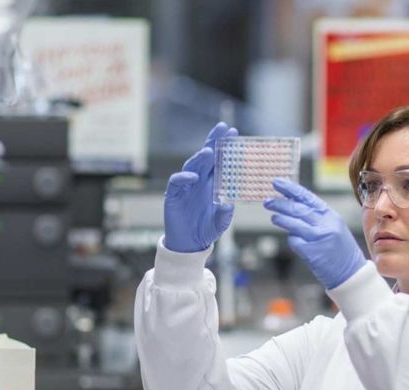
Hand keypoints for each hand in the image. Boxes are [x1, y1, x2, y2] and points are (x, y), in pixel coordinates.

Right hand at [163, 122, 237, 252]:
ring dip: (199, 158)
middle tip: (222, 128)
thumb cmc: (205, 230)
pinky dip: (184, 178)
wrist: (188, 244)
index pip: (219, 161)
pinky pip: (177, 182)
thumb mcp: (219, 225)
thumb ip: (224, 216)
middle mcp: (200, 181)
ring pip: (192, 166)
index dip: (225, 147)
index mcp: (213, 183)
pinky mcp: (174, 194)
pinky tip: (193, 177)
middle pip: (206, 157)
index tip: (234, 132)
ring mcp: (186, 186)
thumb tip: (229, 206)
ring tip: (209, 151)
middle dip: (213, 141)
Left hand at [264, 178, 365, 288]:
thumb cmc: (340, 249)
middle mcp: (325, 224)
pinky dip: (292, 240)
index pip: (307, 197)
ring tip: (274, 217)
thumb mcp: (334, 226)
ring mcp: (318, 238)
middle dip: (280, 204)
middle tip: (268, 201)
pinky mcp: (311, 252)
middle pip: (298, 209)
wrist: (351, 273)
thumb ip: (316, 216)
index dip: (290, 189)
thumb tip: (292, 204)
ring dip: (281, 219)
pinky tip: (294, 241)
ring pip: (293, 224)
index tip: (277, 183)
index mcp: (331, 215)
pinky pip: (294, 241)